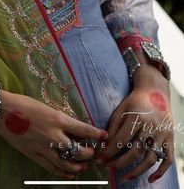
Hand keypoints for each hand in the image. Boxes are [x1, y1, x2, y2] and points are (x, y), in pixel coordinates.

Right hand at [0, 90, 106, 178]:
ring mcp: (44, 147)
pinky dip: (63, 173)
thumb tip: (73, 127)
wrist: (3, 111)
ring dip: (78, 166)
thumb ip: (60, 119)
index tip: (105, 137)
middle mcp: (54, 135)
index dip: (96, 135)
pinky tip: (70, 173)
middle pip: (78, 150)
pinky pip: (52, 168)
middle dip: (88, 153)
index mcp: (58, 119)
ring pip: (67, 163)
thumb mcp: (47, 107)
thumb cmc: (24, 104)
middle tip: (92, 152)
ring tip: (83, 165)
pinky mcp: (34, 155)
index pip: (84, 130)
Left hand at [95, 65, 173, 183]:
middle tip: (109, 167)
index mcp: (137, 117)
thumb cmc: (135, 101)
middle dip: (119, 163)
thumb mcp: (121, 109)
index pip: (121, 140)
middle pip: (135, 152)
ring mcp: (162, 133)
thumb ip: (113, 127)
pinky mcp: (170, 138)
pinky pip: (167, 159)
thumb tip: (104, 145)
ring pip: (150, 159)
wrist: (155, 91)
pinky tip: (151, 179)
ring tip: (124, 178)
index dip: (109, 152)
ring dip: (137, 172)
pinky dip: (161, 171)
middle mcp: (151, 126)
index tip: (100, 160)